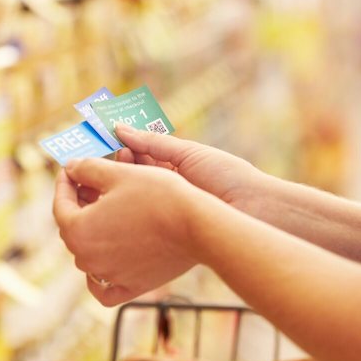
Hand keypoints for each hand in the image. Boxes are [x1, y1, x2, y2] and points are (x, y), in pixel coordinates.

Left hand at [53, 157, 206, 305]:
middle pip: (73, 229)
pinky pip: (104, 287)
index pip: (60, 205)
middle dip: (78, 205)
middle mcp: (88, 259)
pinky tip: (106, 257)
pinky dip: (100, 275)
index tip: (71, 170)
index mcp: (78, 230)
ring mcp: (109, 276)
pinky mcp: (131, 287)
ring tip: (106, 211)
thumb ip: (87, 169)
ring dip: (92, 231)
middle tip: (89, 185)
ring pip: (88, 254)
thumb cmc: (157, 196)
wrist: (197, 225)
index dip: (65, 183)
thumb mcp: (118, 173)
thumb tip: (71, 168)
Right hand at [115, 124, 268, 217]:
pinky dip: (124, 206)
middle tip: (112, 157)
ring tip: (114, 173)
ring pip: (131, 195)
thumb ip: (153, 143)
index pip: (140, 156)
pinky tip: (115, 197)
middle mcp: (166, 189)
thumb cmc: (227, 176)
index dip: (124, 147)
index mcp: (174, 169)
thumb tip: (119, 128)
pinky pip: (138, 217)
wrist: (253, 209)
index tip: (108, 140)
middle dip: (119, 164)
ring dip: (120, 182)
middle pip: (132, 175)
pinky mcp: (162, 231)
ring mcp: (163, 210)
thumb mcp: (188, 153)